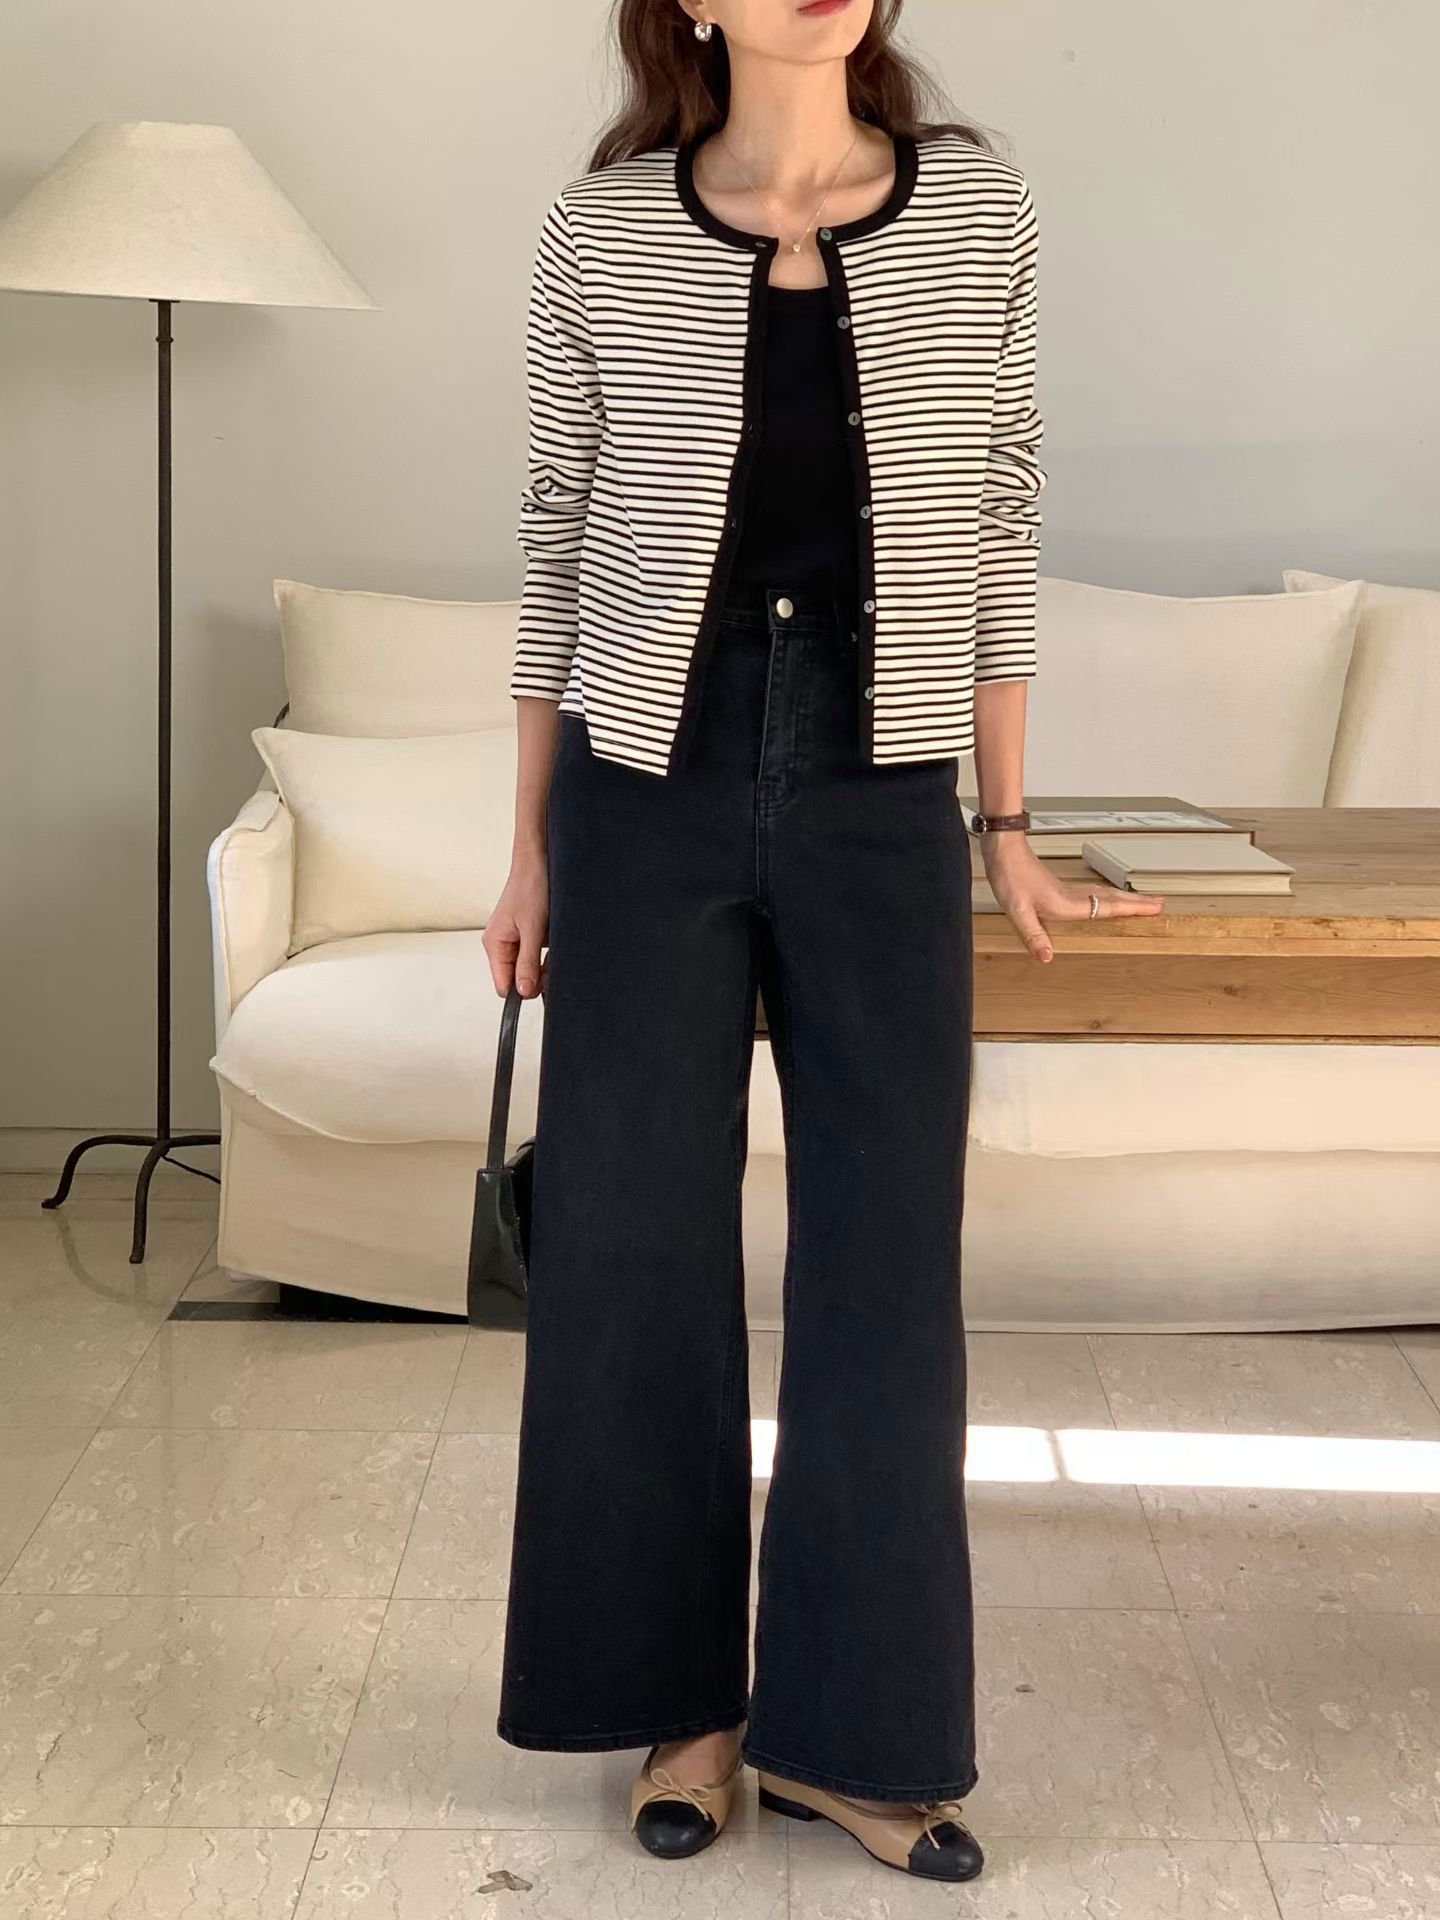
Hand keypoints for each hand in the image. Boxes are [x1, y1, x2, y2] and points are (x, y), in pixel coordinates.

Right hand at [482, 846, 549, 997]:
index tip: (542, 985)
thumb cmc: (531, 887)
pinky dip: (548, 952)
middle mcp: (502, 944)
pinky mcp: (527, 933)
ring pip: (530, 967)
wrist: (540, 861)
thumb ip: (527, 962)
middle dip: (537, 976)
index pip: (504, 985)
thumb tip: (524, 991)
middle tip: (554, 963)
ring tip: (553, 944)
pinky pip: (537, 954)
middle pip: (517, 978)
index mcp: (495, 944)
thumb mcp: (533, 929)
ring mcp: (514, 939)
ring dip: (545, 962)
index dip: (522, 990)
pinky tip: (554, 939)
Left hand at [978, 832, 1163, 963]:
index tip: (1155, 909)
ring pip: (1104, 894)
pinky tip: (1105, 899)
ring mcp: (1067, 889)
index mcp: (1067, 904)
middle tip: (1160, 904)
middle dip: (1137, 902)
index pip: (1107, 908)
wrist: (1003, 849)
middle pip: (1112, 899)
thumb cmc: (1009, 877)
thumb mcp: (1017, 911)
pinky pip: (1093, 892)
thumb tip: (1047, 958)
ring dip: (1125, 898)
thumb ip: (1033, 935)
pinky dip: (1107, 896)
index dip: (1132, 909)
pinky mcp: (1059, 886)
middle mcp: (1072, 896)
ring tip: (1142, 902)